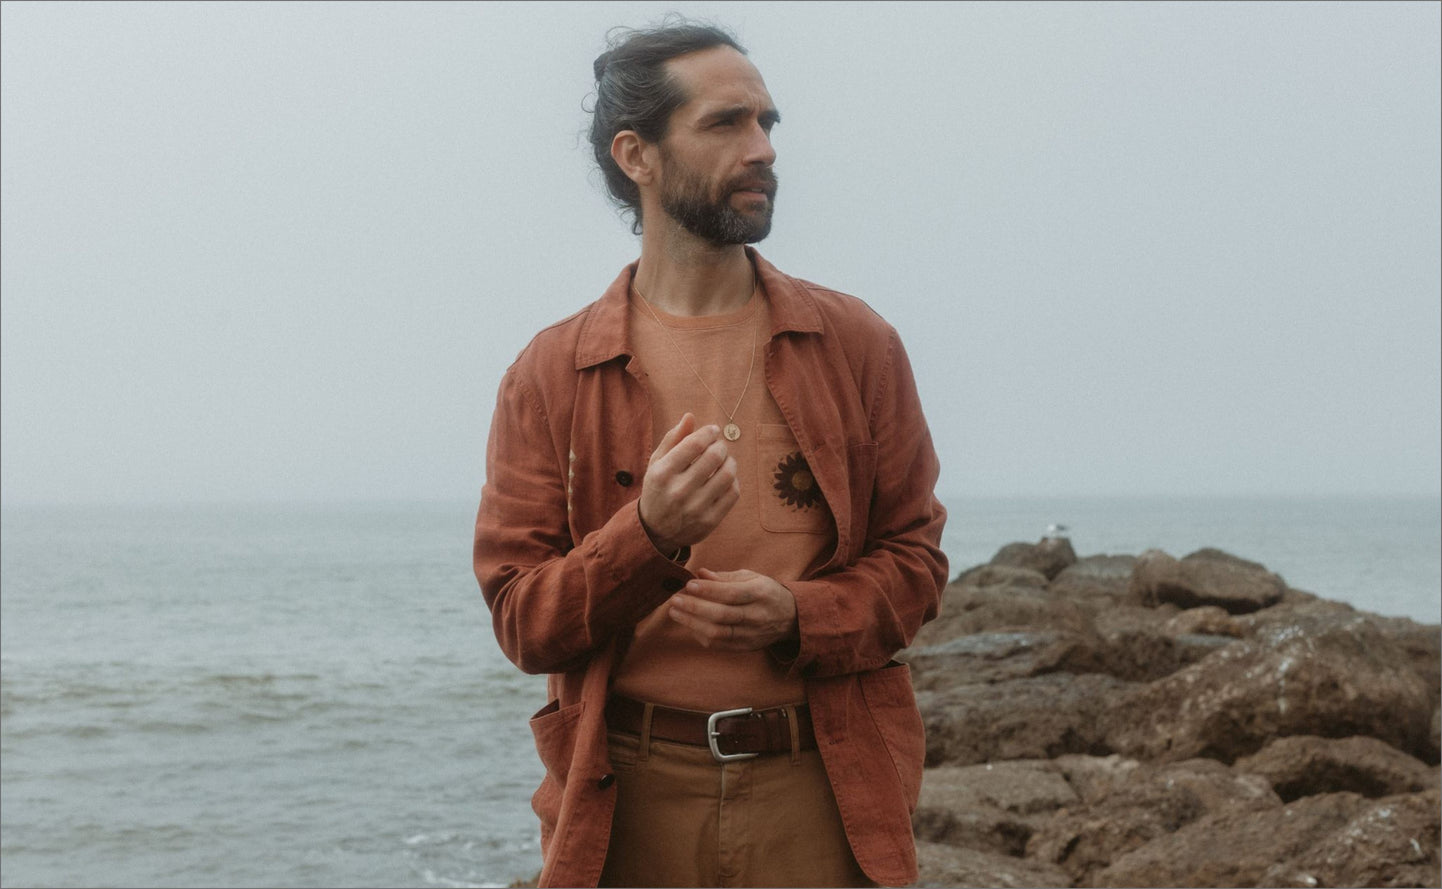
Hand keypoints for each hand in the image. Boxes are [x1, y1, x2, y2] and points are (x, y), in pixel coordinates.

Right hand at [638, 413, 739, 553]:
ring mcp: (695, 509)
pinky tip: (725, 478)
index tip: (713, 430)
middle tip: (719, 446)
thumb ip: (672, 439)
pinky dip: (734, 481)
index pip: (695, 444)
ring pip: (727, 475)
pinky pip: (733, 494)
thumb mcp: (657, 463)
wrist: (655, 531)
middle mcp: (678, 491)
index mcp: (662, 473)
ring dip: (730, 462)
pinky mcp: (710, 521)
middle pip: (714, 457)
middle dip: (721, 446)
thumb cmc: (658, 489)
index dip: (709, 432)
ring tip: (724, 460)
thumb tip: (690, 417)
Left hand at [667, 568, 797, 650]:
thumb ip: (724, 577)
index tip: (688, 585)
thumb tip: (700, 574)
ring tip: (675, 612)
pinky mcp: (745, 648)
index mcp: (760, 593)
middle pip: (721, 615)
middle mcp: (757, 616)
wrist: (790, 617)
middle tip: (674, 600)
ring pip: (718, 633)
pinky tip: (689, 625)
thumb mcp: (751, 577)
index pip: (731, 593)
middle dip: (694, 607)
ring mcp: (751, 635)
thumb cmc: (765, 592)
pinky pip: (719, 645)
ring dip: (692, 623)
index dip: (708, 590)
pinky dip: (701, 635)